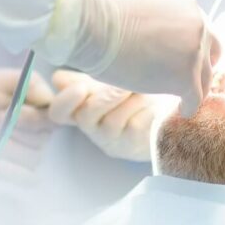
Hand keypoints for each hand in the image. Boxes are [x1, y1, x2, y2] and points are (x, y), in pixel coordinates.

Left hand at [0, 68, 54, 174]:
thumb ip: (26, 83)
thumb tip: (49, 97)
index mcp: (37, 104)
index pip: (51, 116)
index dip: (32, 117)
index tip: (9, 111)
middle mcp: (38, 129)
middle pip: (42, 139)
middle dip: (16, 131)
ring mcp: (27, 150)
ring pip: (33, 158)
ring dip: (9, 150)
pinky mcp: (14, 168)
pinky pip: (29, 179)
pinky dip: (18, 174)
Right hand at [49, 70, 172, 161]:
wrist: (166, 111)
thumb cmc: (132, 93)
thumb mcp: (106, 82)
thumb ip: (83, 79)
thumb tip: (58, 79)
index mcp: (81, 110)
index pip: (59, 112)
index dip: (64, 101)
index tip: (81, 88)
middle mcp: (93, 129)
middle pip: (85, 117)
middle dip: (105, 98)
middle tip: (124, 86)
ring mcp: (113, 140)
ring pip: (112, 121)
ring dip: (130, 100)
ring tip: (144, 89)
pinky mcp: (134, 146)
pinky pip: (135, 126)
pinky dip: (144, 110)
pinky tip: (153, 105)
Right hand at [70, 0, 220, 116]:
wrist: (97, 30)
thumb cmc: (108, 19)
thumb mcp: (146, 7)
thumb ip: (163, 22)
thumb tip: (161, 38)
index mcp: (188, 6)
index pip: (201, 31)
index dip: (194, 49)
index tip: (187, 60)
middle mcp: (198, 26)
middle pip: (210, 54)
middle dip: (200, 67)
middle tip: (190, 79)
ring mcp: (195, 52)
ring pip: (204, 78)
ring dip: (194, 88)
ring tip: (185, 98)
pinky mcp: (186, 77)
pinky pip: (195, 98)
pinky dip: (189, 106)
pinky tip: (182, 110)